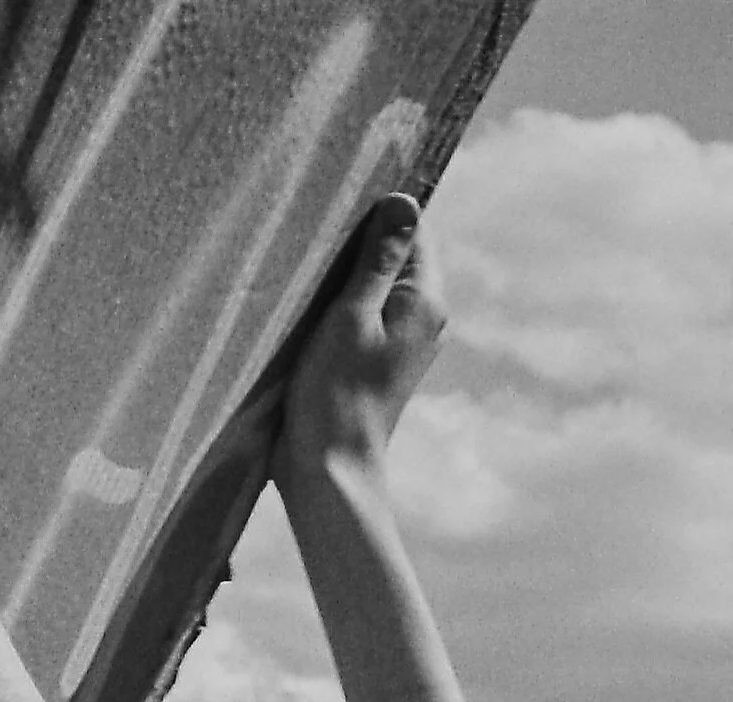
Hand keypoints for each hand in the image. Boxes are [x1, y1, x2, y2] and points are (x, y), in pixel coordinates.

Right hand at [274, 194, 446, 486]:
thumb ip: (377, 260)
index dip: (375, 213)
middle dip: (357, 242)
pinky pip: (363, 311)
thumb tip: (403, 201)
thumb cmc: (335, 395)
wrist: (328, 470)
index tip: (333, 211)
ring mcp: (403, 340)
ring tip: (307, 274)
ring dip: (343, 274)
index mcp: (425, 302)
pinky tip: (309, 307)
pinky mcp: (377, 358)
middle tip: (313, 240)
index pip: (413, 229)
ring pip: (375, 283)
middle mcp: (424, 319)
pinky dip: (339, 303)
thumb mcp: (351, 316)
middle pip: (395, 254)